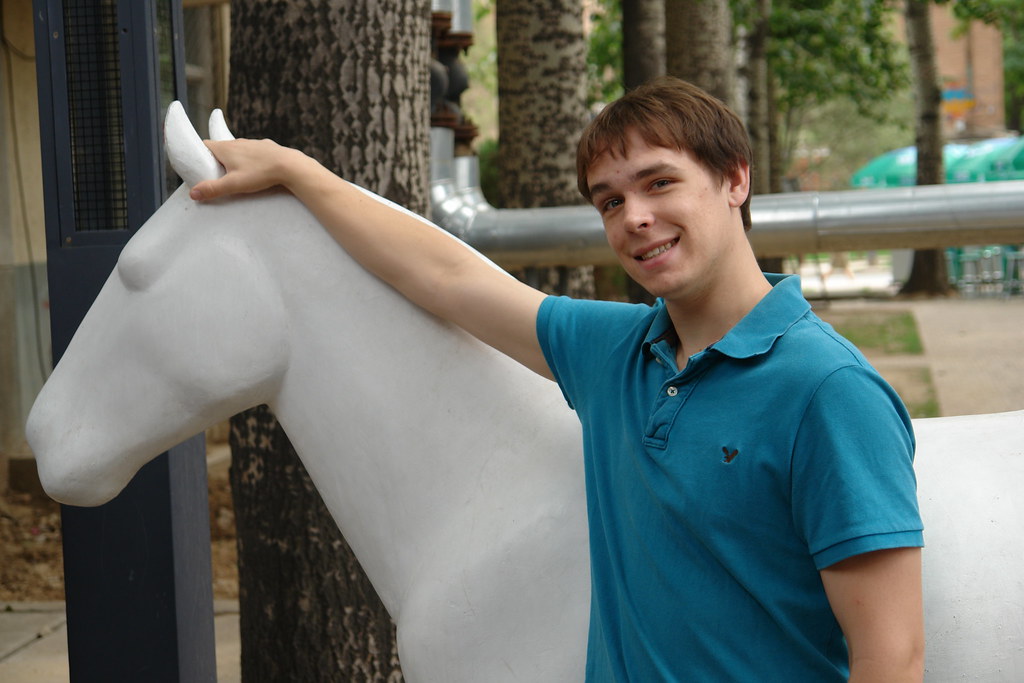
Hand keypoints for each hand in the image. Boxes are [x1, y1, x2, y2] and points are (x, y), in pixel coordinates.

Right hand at [190, 138, 307, 200]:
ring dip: (234, 159)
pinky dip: (250, 159)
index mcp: (226, 148)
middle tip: (216, 174)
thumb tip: (193, 193)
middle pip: (220, 148)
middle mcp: (238, 142)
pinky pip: (253, 152)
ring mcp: (253, 143)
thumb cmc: (260, 174)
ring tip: (236, 174)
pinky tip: (256, 170)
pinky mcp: (266, 147)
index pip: (204, 145)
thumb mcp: (234, 184)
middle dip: (216, 159)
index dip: (199, 154)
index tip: (198, 165)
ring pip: (238, 149)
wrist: (289, 165)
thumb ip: (213, 188)